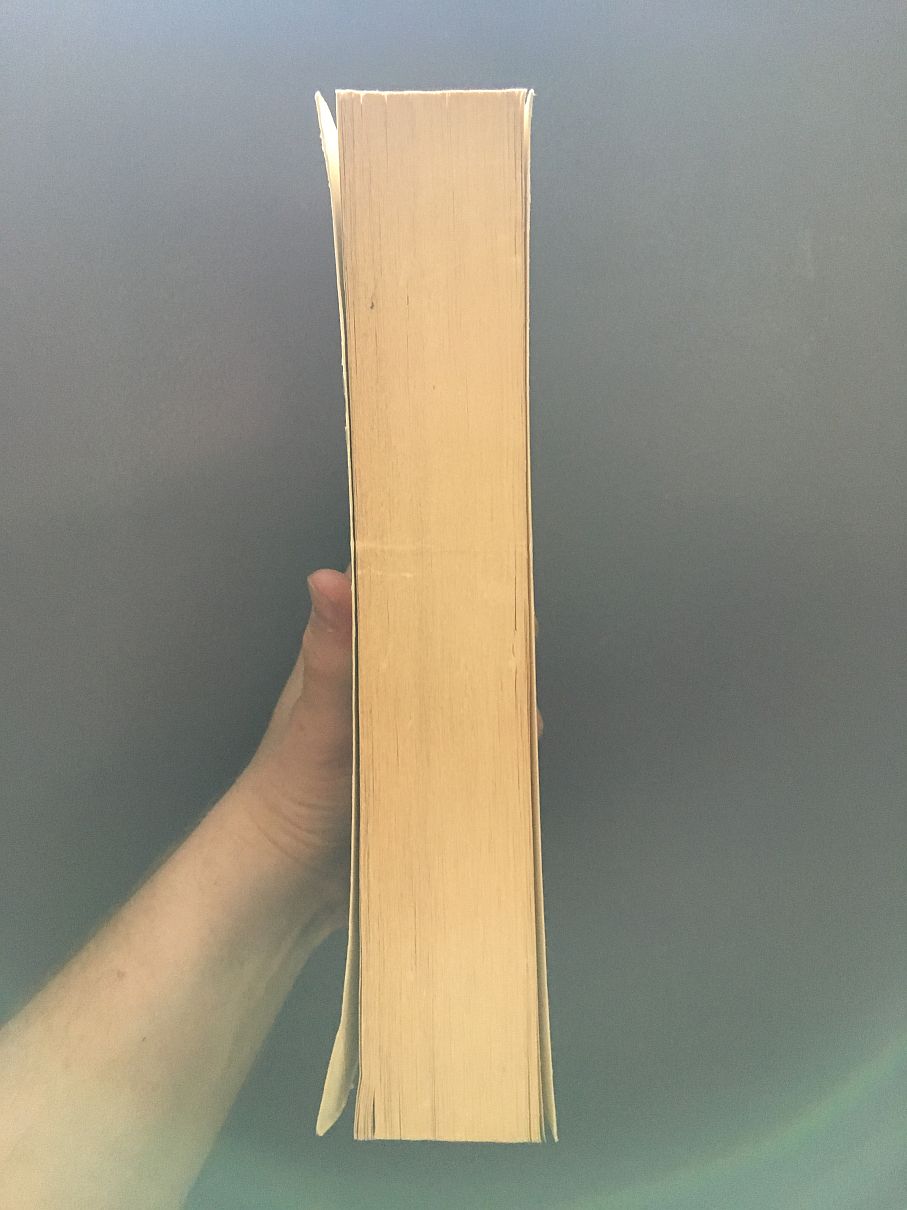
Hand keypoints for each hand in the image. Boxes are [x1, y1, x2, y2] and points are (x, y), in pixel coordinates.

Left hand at [234, 563, 543, 927]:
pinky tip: (513, 756)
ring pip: (471, 703)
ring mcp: (416, 729)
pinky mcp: (431, 772)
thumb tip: (327, 578)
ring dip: (498, 706)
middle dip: (491, 652)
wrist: (285, 875)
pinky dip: (492, 752)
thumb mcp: (317, 718)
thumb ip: (330, 654)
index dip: (452, 583)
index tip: (495, 577)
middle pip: (456, 651)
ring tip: (526, 713)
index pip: (413, 600)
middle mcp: (394, 684)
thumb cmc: (289, 787)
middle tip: (520, 661)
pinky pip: (472, 753)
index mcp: (362, 653)